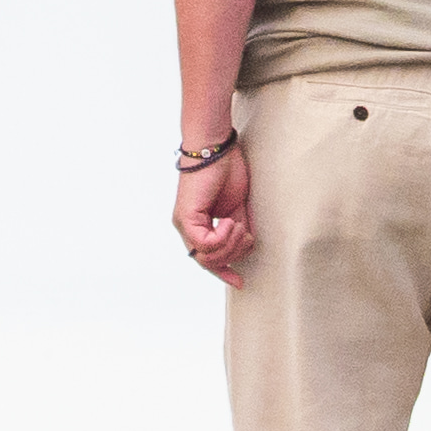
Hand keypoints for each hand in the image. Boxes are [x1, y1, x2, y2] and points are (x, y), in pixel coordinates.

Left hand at [175, 138, 254, 286]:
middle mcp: (187, 227)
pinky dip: (222, 238)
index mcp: (198, 225)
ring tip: (239, 227)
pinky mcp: (186, 217)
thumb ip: (238, 228)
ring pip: (207, 257)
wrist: (216, 148)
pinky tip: (230, 223)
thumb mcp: (237, 206)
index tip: (240, 282)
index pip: (208, 258)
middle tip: (246, 236)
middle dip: (233, 255)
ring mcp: (184, 224)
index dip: (224, 272)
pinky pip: (205, 244)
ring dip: (230, 246)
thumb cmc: (226, 170)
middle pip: (209, 262)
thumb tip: (245, 247)